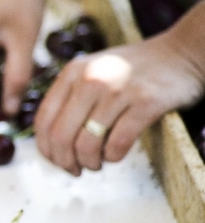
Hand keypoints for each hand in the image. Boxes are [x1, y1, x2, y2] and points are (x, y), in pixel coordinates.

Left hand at [34, 33, 204, 175]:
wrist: (179, 53)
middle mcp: (90, 79)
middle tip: (75, 170)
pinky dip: (112, 157)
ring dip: (89, 163)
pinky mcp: (146, 103)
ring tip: (97, 163)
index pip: (43, 120)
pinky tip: (114, 155)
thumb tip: (49, 143)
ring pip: (87, 144)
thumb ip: (69, 98)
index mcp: (72, 73)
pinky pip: (117, 143)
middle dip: (65, 161)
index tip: (56, 160)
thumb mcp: (91, 72)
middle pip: (61, 136)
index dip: (45, 148)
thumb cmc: (130, 71)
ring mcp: (118, 90)